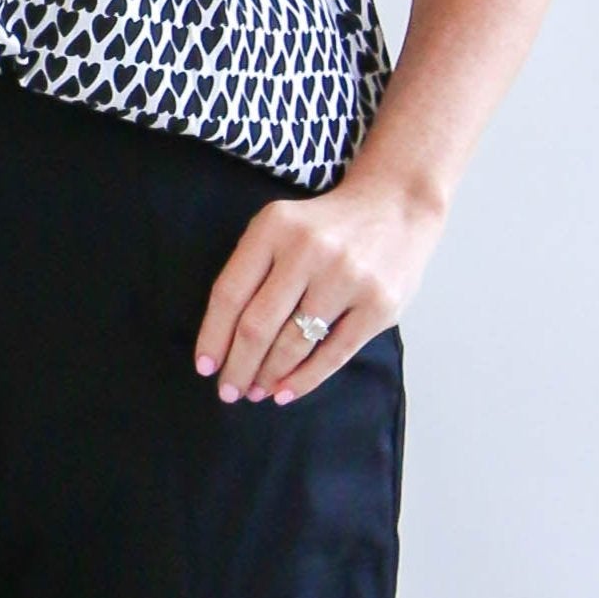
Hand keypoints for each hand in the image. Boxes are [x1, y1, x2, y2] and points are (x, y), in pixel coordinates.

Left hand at [192, 179, 445, 405]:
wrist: (394, 205)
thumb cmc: (323, 225)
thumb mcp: (280, 225)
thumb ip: (253, 268)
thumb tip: (224, 337)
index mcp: (274, 226)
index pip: (231, 292)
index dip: (213, 335)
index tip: (204, 367)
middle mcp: (308, 250)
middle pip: (259, 324)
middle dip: (238, 366)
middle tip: (229, 391)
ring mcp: (346, 278)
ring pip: (294, 343)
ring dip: (268, 376)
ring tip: (256, 392)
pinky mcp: (378, 305)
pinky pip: (334, 354)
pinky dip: (305, 379)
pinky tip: (286, 392)